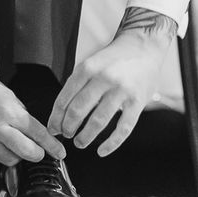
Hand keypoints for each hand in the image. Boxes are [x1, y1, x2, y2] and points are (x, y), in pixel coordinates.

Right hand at [0, 47, 65, 165]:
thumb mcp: (10, 97)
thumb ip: (23, 118)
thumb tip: (37, 136)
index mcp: (8, 111)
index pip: (38, 134)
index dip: (52, 146)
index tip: (60, 153)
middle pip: (26, 153)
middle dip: (37, 154)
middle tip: (38, 152)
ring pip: (8, 160)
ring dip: (16, 155)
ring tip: (13, 145)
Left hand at [47, 7, 176, 156]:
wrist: (144, 45)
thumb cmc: (113, 59)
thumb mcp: (89, 64)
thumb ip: (75, 87)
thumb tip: (59, 116)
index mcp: (87, 69)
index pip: (64, 99)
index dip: (56, 118)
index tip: (53, 129)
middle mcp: (104, 78)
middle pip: (77, 111)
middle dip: (67, 128)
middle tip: (65, 135)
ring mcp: (122, 91)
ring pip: (98, 121)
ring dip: (85, 137)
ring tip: (79, 143)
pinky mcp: (138, 102)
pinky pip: (123, 128)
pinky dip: (111, 143)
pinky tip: (101, 151)